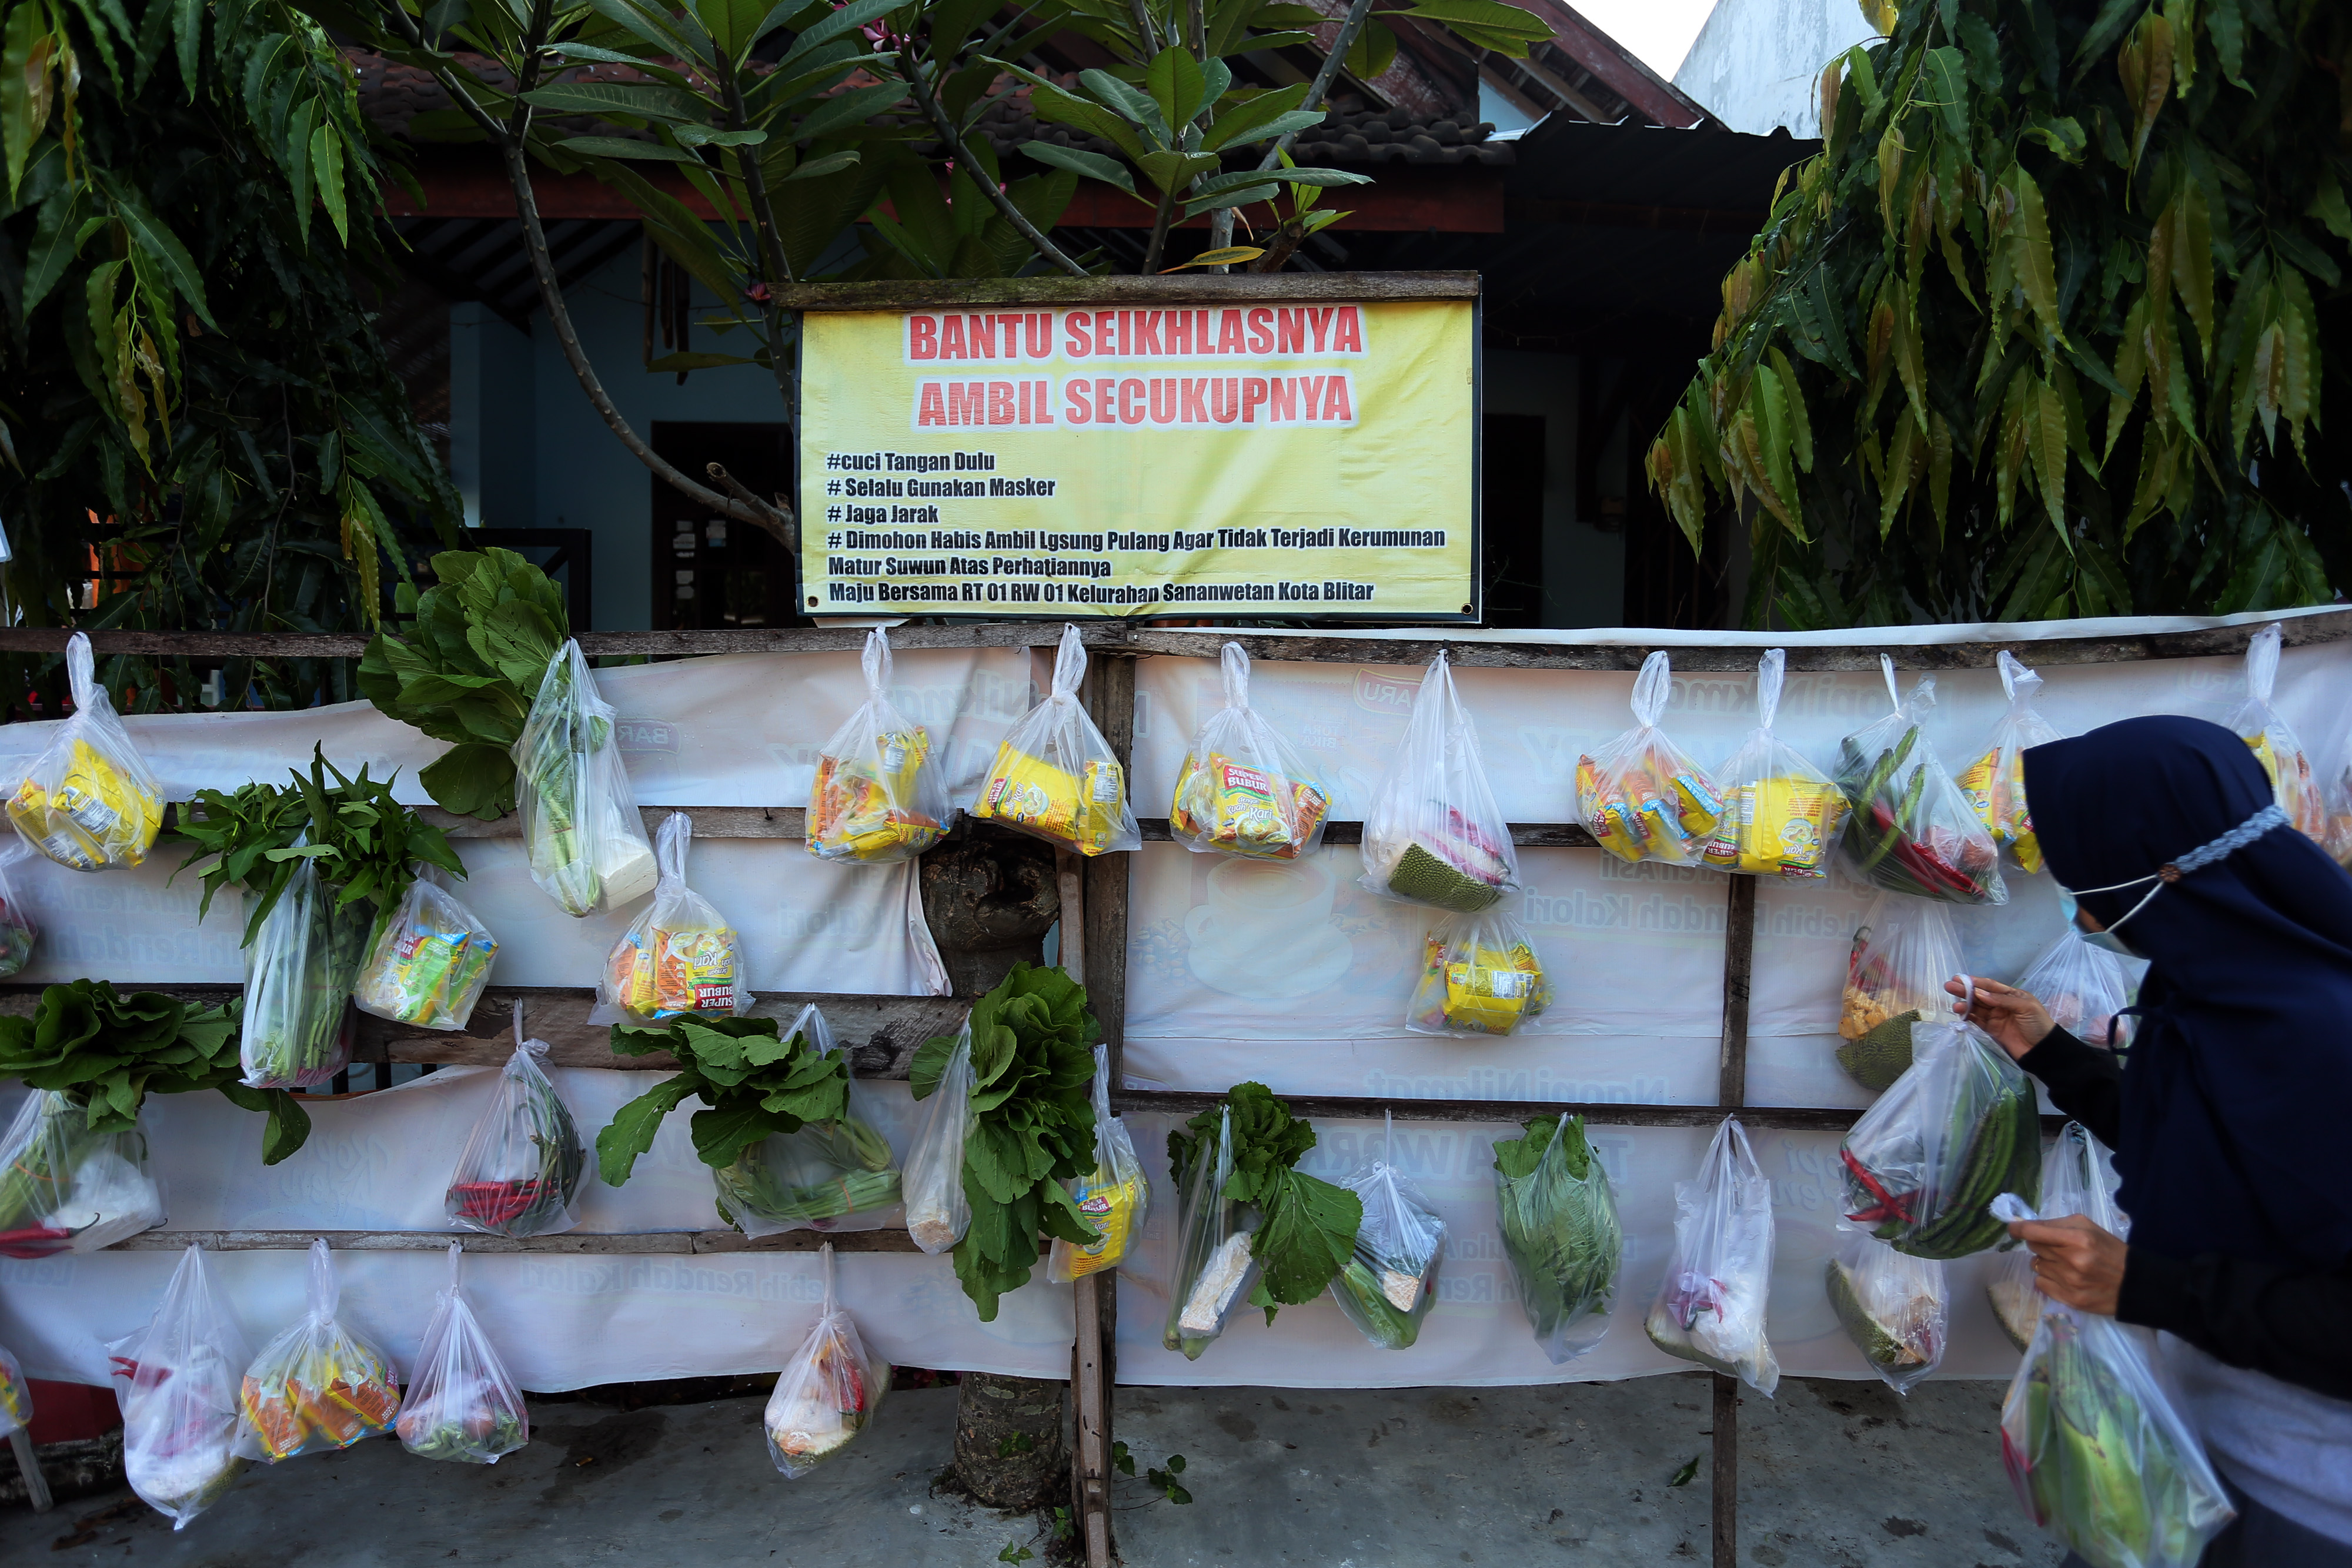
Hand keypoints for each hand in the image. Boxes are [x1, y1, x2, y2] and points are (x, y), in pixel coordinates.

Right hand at [1946, 975, 2052, 1061]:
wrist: (2043, 1050)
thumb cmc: (2038, 1024)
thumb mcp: (2026, 1007)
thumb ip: (2002, 999)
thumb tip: (1979, 993)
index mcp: (2012, 995)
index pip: (1991, 986)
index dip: (1975, 982)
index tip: (1959, 978)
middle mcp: (2002, 1005)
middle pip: (1980, 996)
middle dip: (1965, 991)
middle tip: (1949, 987)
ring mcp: (1996, 1018)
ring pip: (1977, 1009)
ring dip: (1965, 1006)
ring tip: (1955, 1006)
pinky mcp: (1992, 1031)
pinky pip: (1977, 1022)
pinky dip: (1968, 1018)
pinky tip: (1961, 1015)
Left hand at [2007, 1215, 2127, 1316]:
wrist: (2134, 1284)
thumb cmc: (2110, 1251)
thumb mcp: (2089, 1228)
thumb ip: (2057, 1224)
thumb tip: (2025, 1226)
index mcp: (2077, 1238)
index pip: (2033, 1232)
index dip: (2018, 1229)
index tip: (2013, 1229)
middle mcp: (2071, 1260)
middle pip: (2034, 1247)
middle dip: (2041, 1244)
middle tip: (2058, 1247)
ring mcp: (2069, 1282)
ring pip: (2036, 1265)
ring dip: (2046, 1262)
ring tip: (2065, 1264)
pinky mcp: (2069, 1299)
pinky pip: (2041, 1283)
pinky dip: (2047, 1278)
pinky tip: (2064, 1277)